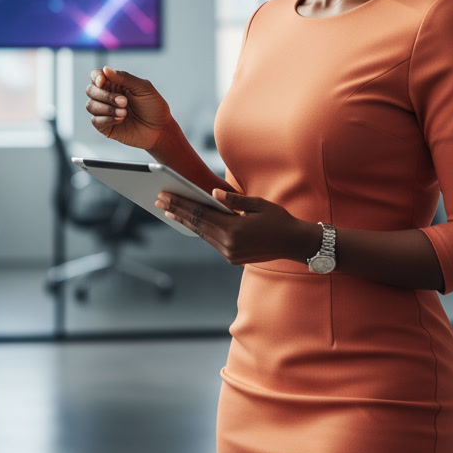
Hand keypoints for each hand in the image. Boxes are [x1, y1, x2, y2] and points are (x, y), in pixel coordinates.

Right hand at [85, 66, 172, 149]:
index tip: (102, 82)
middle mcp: (108, 96)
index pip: (96, 76)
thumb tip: (105, 69)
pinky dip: (107, 119)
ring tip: (124, 112)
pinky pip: (95, 121)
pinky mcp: (105, 126)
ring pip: (90, 106)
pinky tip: (120, 119)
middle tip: (124, 102)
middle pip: (90, 90)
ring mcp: (105, 112)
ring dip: (107, 108)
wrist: (160, 130)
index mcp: (116, 84)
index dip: (96, 77)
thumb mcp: (143, 88)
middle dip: (104, 95)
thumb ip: (125, 78)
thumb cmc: (154, 107)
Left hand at [155, 189, 318, 265]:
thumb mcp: (258, 204)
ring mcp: (230, 254)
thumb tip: (212, 193)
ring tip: (169, 210)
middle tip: (159, 200)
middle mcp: (229, 244)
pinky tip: (190, 222)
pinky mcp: (232, 258)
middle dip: (177, 211)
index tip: (165, 195)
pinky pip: (211, 241)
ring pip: (202, 234)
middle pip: (196, 224)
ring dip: (185, 221)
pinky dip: (199, 230)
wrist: (294, 243)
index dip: (181, 203)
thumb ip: (234, 199)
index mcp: (235, 229)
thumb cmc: (279, 219)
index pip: (201, 213)